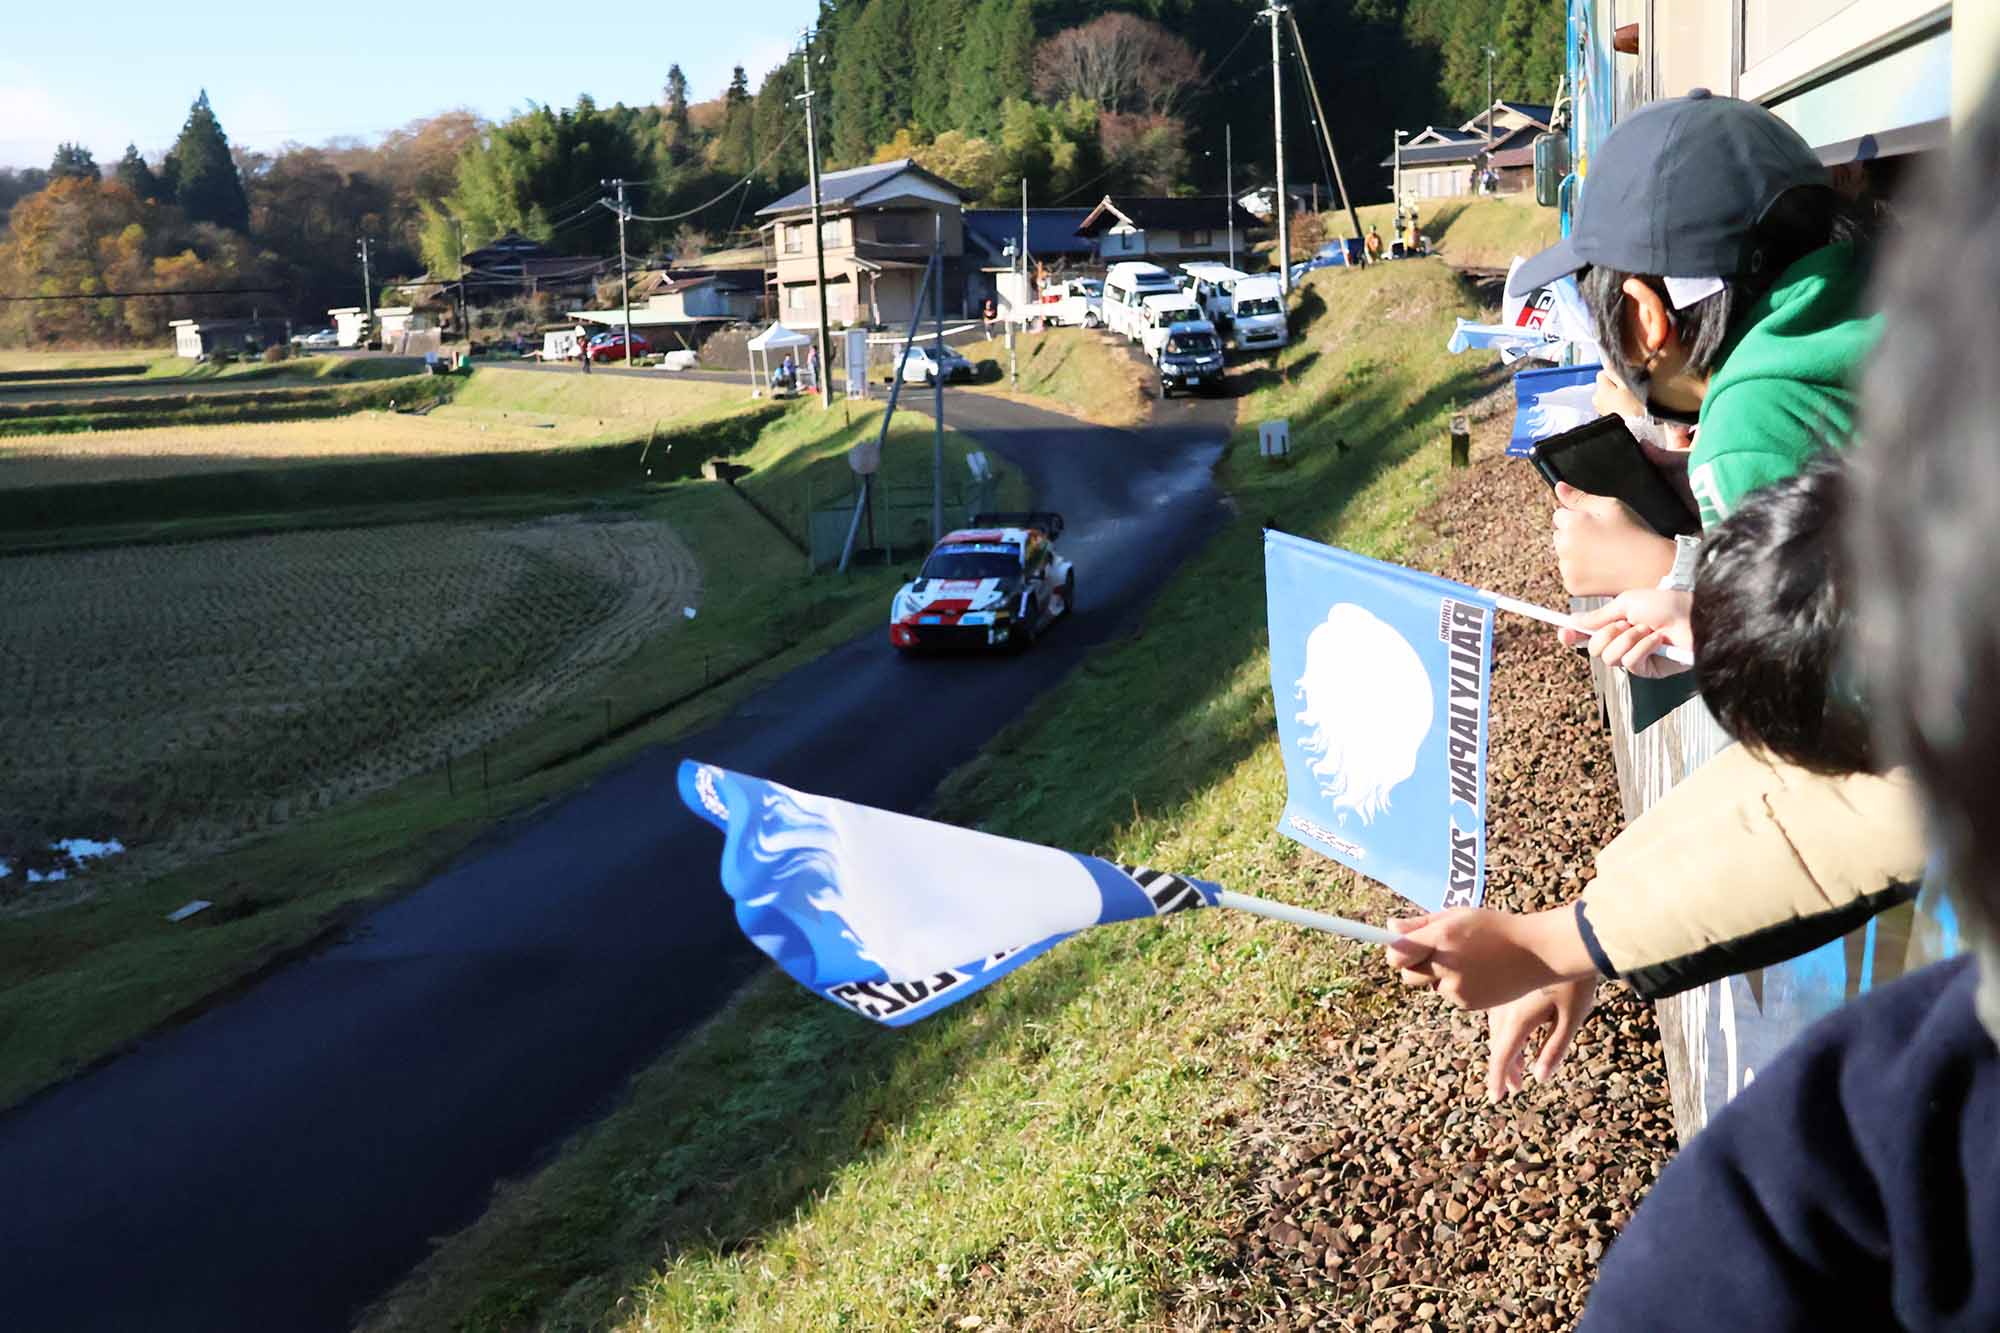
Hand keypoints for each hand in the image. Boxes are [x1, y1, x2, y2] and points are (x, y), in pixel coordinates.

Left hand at [1384, 907, 1592, 1011]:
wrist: (1537, 953)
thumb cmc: (1495, 927)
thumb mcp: (1458, 916)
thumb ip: (1421, 924)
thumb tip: (1390, 928)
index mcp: (1442, 937)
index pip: (1397, 955)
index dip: (1395, 954)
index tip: (1398, 950)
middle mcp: (1447, 964)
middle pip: (1407, 976)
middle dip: (1413, 967)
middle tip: (1435, 954)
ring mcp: (1457, 988)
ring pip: (1430, 985)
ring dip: (1439, 976)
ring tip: (1468, 960)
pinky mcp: (1467, 1003)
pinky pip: (1449, 994)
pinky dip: (1457, 986)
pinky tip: (1479, 974)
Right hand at [1485, 979, 1597, 1101]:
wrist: (1570, 942)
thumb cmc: (1576, 983)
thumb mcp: (1571, 1019)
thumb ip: (1554, 1050)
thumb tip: (1540, 1078)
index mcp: (1518, 1018)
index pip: (1502, 1056)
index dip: (1497, 1079)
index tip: (1496, 1098)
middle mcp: (1504, 1007)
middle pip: (1498, 1045)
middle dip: (1505, 1069)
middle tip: (1515, 1087)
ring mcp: (1504, 995)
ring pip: (1497, 1030)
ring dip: (1506, 1050)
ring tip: (1519, 1067)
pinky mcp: (1508, 985)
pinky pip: (1499, 1014)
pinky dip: (1505, 1031)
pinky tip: (1516, 1034)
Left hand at [1551, 483, 1676, 595]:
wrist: (1651, 567)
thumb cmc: (1634, 533)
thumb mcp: (1611, 506)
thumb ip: (1580, 497)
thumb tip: (1559, 487)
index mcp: (1572, 524)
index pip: (1559, 515)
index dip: (1579, 517)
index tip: (1596, 524)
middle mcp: (1564, 546)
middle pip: (1559, 536)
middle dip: (1575, 535)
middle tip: (1603, 540)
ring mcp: (1567, 568)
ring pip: (1564, 556)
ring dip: (1576, 555)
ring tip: (1604, 555)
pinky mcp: (1572, 586)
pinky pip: (1570, 575)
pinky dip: (1581, 573)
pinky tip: (1602, 569)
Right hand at [1558, 589, 1694, 677]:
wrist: (1694, 616)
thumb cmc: (1667, 604)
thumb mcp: (1627, 603)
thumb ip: (1600, 615)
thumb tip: (1574, 620)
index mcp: (1618, 625)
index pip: (1589, 635)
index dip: (1573, 635)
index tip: (1564, 632)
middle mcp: (1625, 642)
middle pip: (1594, 649)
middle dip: (1607, 634)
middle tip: (1625, 623)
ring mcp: (1637, 658)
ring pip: (1610, 657)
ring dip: (1627, 639)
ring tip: (1647, 629)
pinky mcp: (1649, 670)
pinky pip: (1629, 664)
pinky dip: (1642, 648)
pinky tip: (1658, 641)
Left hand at [1591, 369, 1644, 420]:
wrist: (1633, 427)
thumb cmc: (1631, 408)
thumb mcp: (1627, 386)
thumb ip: (1615, 374)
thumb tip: (1608, 364)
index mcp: (1601, 389)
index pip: (1601, 374)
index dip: (1612, 374)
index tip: (1622, 380)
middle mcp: (1597, 398)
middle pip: (1604, 385)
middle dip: (1614, 385)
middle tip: (1627, 391)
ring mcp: (1599, 408)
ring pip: (1606, 394)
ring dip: (1615, 395)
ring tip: (1627, 400)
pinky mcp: (1604, 414)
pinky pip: (1608, 403)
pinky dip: (1615, 403)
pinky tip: (1624, 407)